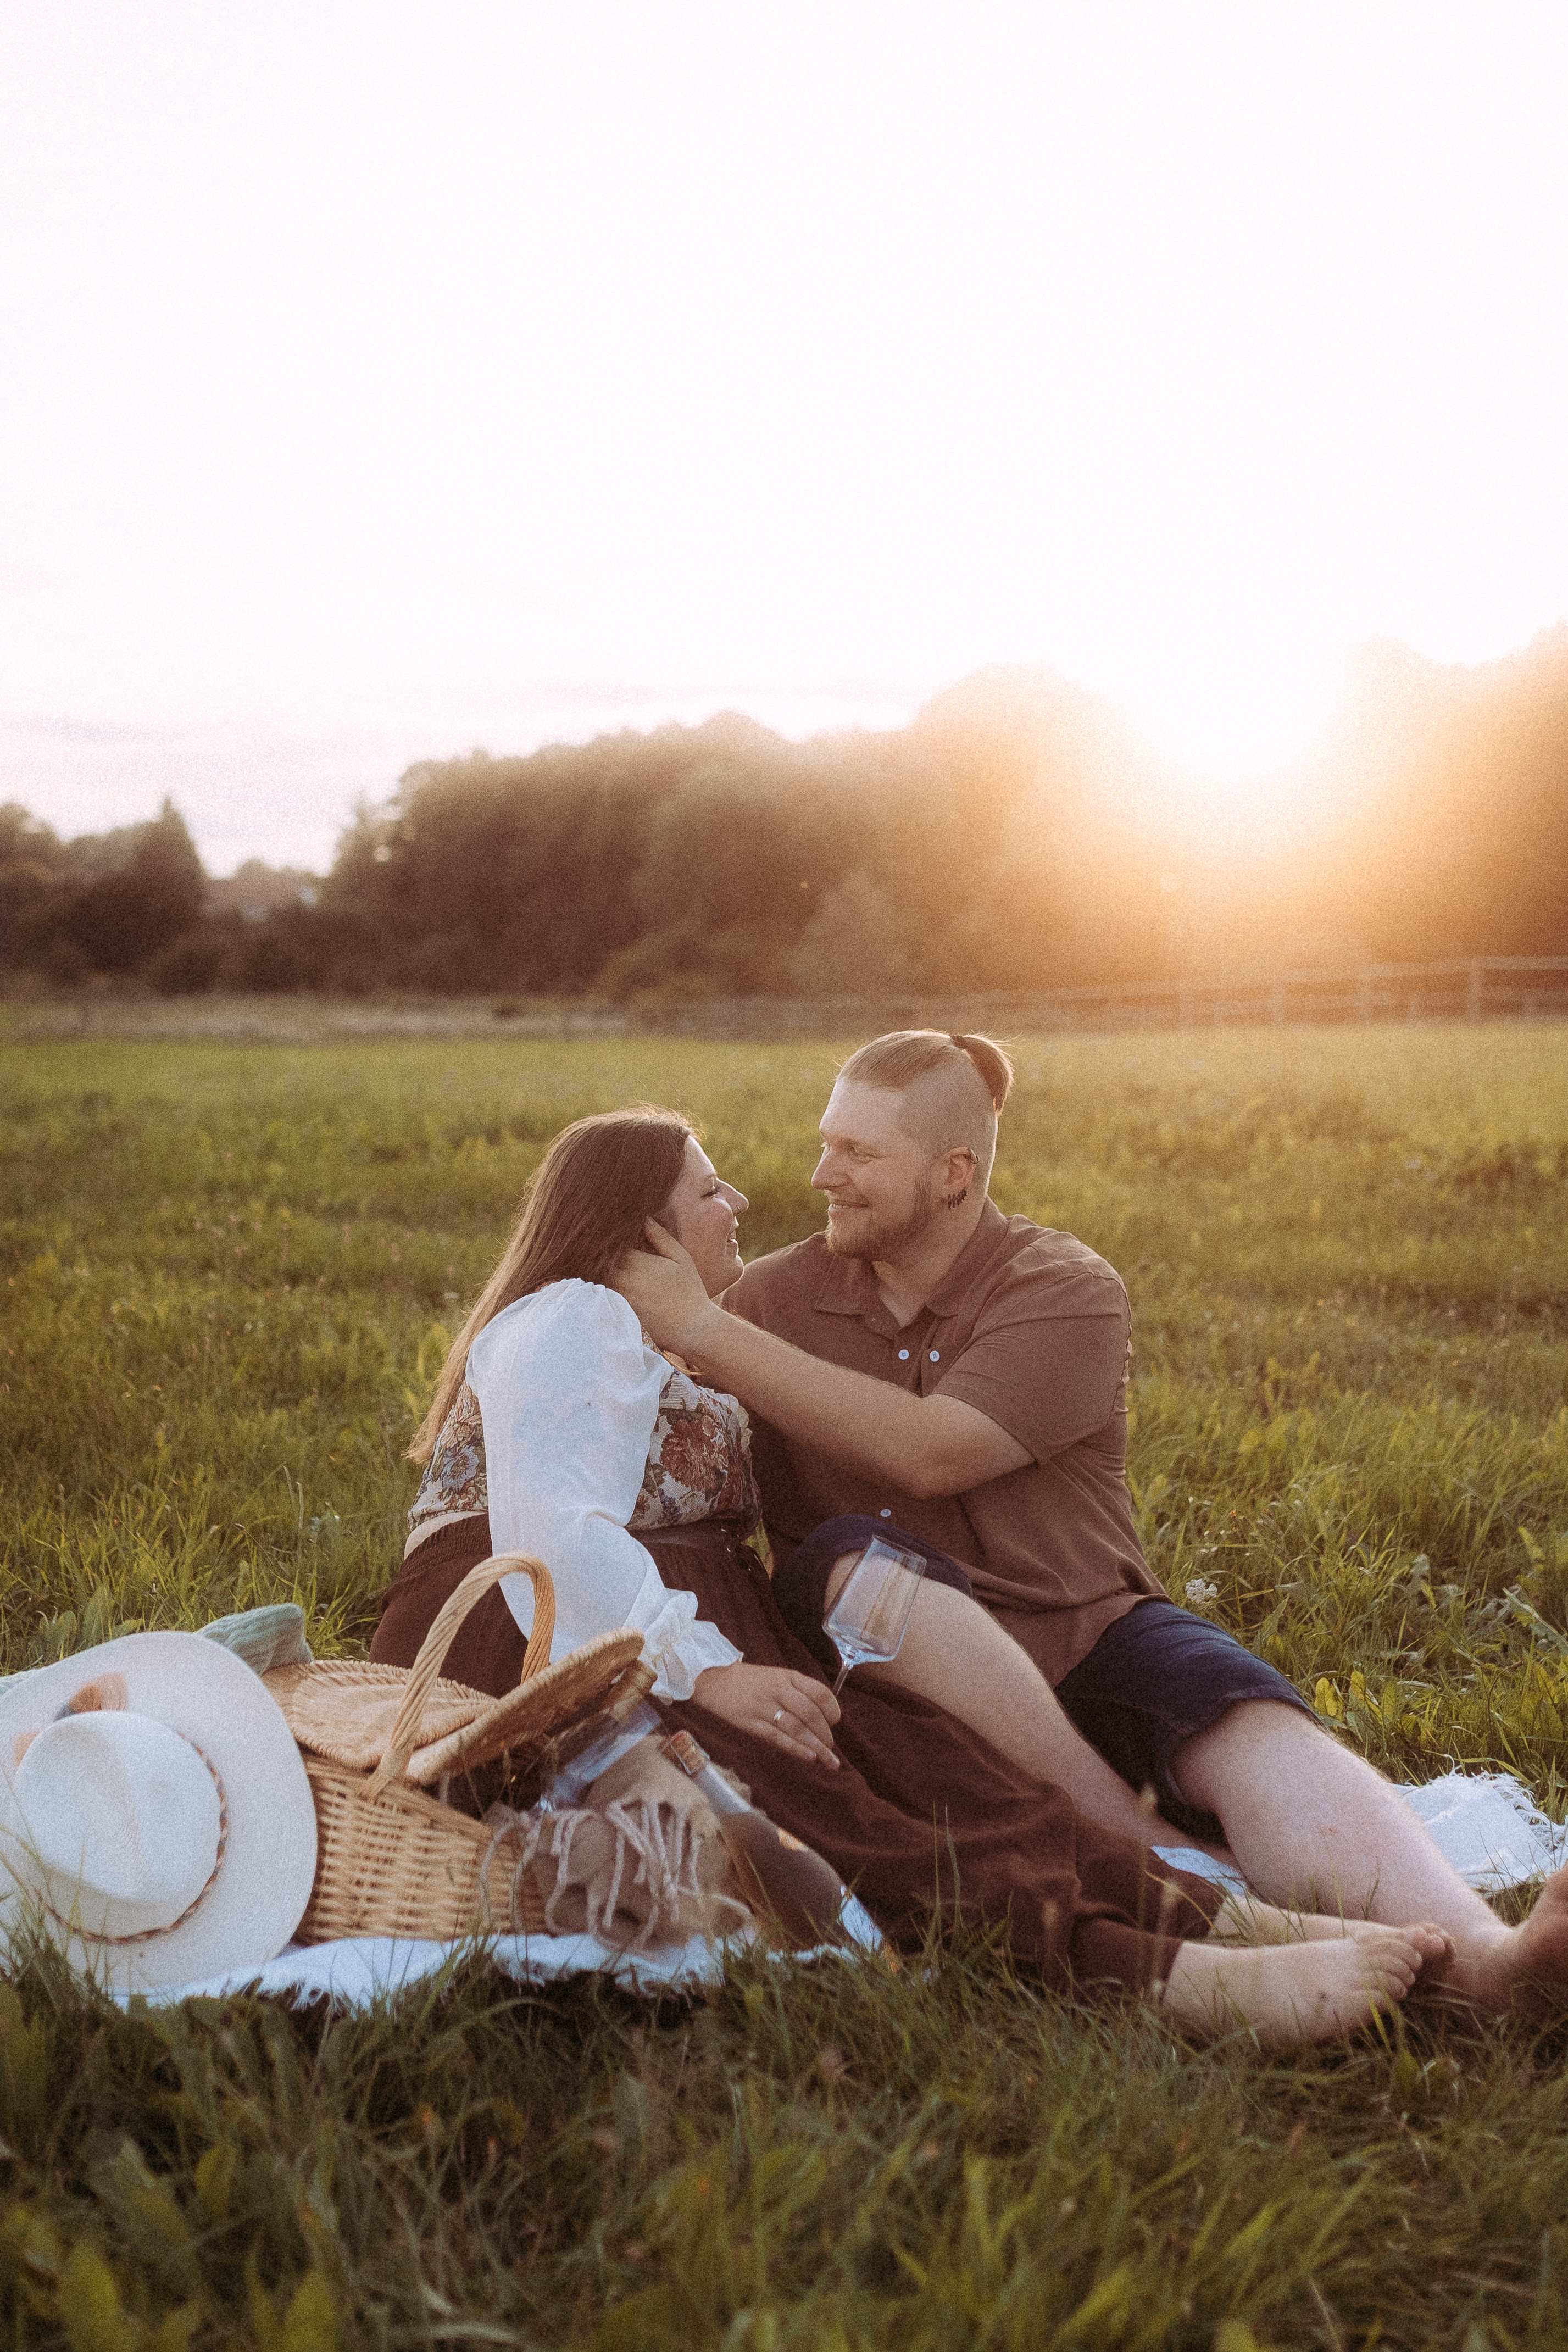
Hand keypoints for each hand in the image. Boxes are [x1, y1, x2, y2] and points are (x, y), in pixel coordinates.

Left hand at [610, 1221, 720, 1353]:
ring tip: (599, 1261)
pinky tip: (609, 1281)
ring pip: (599, 1277)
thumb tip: (644, 1218)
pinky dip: (603, 1286)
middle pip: (601, 1260)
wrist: (691, 1328)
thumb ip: (661, 1237)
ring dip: (600, 1269)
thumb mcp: (680, 1258)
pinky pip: (603, 1294)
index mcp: (639, 1263)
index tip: (610, 1232)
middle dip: (602, 1252)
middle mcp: (625, 1280)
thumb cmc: (690, 1291)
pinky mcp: (619, 1311)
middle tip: (597, 1244)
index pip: (612, 1244)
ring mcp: (620, 1297)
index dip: (610, 1238)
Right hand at [690, 1663, 841, 1767]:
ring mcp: (764, 1707)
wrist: (710, 1677)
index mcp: (788, 1676)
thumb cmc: (745, 1680)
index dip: (833, 1710)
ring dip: (817, 1747)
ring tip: (830, 1762)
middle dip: (826, 1734)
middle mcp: (779, 1690)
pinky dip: (796, 1748)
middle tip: (831, 1748)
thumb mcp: (774, 1676)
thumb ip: (795, 1691)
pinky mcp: (751, 1723)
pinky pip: (778, 1737)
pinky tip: (809, 1757)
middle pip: (811, 1713)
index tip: (835, 1722)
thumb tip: (819, 1713)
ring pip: (798, 1728)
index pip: (820, 1693)